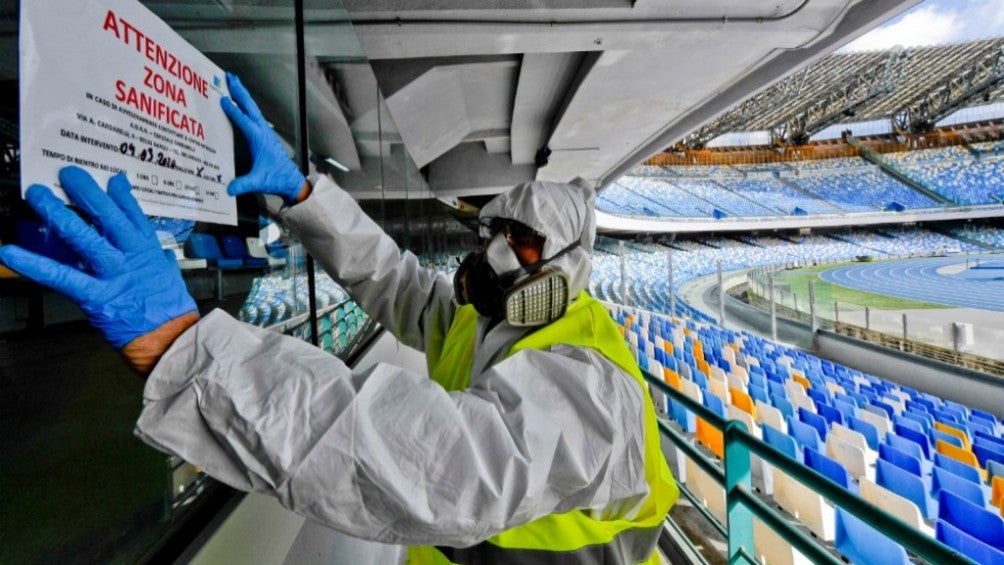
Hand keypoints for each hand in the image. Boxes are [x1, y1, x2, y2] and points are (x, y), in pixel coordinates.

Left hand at [0, 167, 197, 351]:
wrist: (172, 340)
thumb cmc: (170, 312)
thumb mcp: (170, 278)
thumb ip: (162, 261)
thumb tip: (163, 255)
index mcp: (149, 251)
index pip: (133, 215)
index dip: (121, 195)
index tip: (112, 178)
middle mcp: (130, 256)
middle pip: (107, 217)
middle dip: (86, 193)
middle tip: (68, 173)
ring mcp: (113, 274)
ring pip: (83, 237)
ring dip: (58, 214)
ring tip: (37, 195)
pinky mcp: (96, 296)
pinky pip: (61, 277)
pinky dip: (34, 265)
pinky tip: (10, 252)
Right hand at [220, 72, 306, 203]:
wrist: (290, 180)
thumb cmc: (275, 178)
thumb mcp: (258, 182)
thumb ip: (243, 184)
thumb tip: (229, 189)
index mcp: (259, 139)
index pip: (244, 121)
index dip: (233, 110)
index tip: (222, 99)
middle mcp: (262, 131)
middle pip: (249, 107)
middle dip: (239, 91)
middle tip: (229, 76)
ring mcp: (265, 132)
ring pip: (252, 108)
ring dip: (243, 95)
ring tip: (233, 82)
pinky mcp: (265, 135)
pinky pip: (254, 115)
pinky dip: (246, 105)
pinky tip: (241, 103)